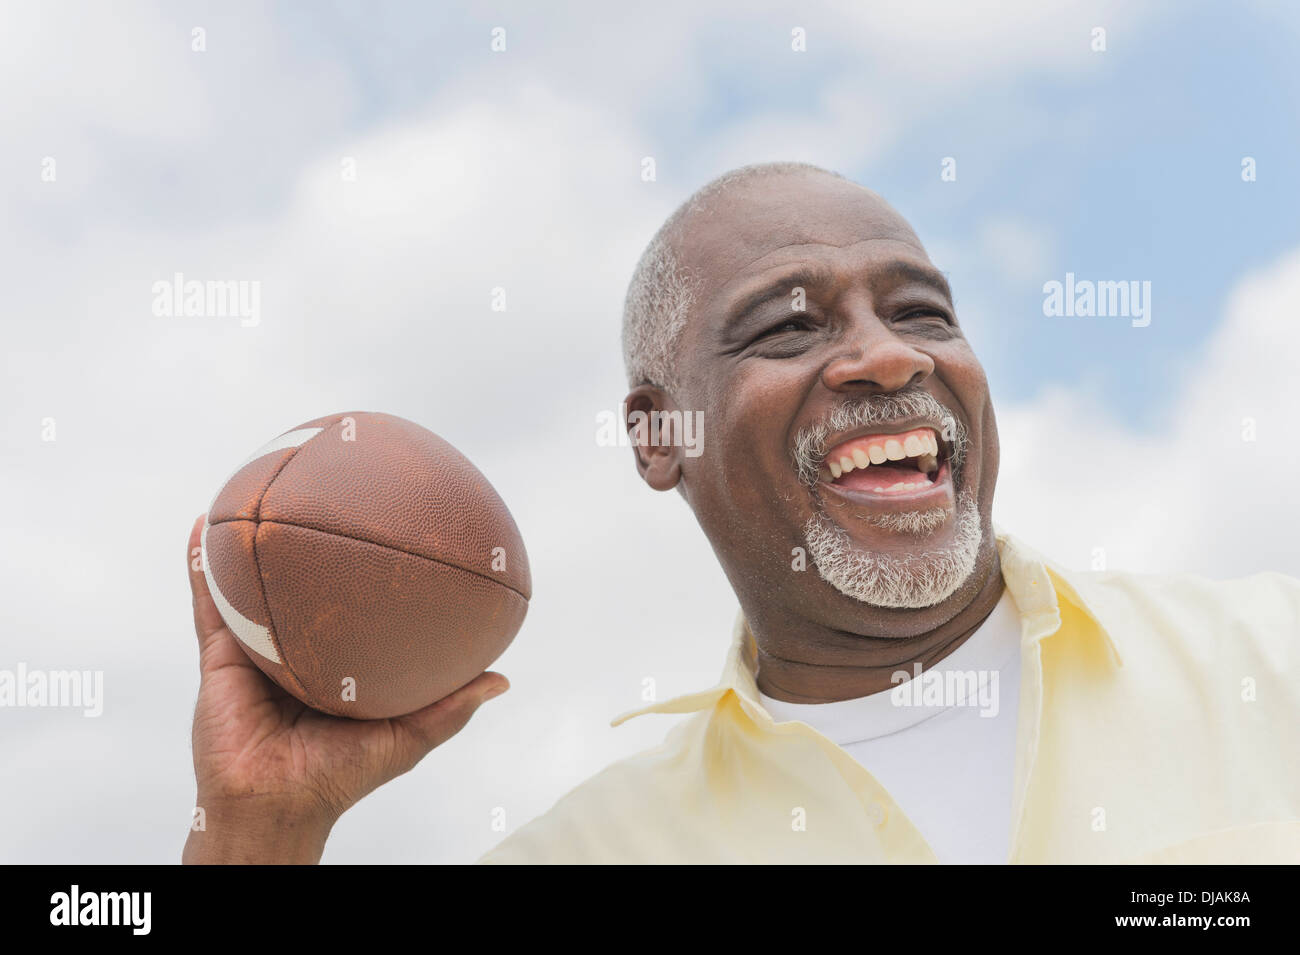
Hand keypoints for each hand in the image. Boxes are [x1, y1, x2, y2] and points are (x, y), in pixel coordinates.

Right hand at [182, 514, 506, 862]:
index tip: (393, 522)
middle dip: (313, 538)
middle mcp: (299, 645)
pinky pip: (208, 603)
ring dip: (253, 537)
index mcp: (340, 660)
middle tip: (329, 487)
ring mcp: (257, 647)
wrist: (272, 806)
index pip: (358, 605)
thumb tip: (502, 679)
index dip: (372, 567)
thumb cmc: (339, 778)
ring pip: (254, 582)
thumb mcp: (404, 738)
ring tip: (261, 485)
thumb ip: (449, 709)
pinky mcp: (219, 655)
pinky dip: (201, 566)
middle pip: (306, 582)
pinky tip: (202, 525)